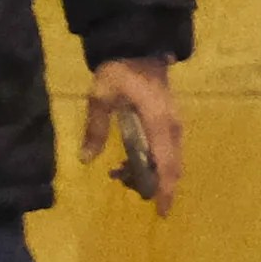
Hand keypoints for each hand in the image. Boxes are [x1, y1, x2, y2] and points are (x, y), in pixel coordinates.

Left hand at [83, 58, 185, 215]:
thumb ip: (95, 127)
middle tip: (121, 184)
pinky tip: (125, 162)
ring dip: (147, 173)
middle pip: (170, 168)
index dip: (165, 190)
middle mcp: (172, 128)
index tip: (162, 212)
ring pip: (169, 162)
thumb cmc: (120, 70)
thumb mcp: (101, 96)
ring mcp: (174, 126)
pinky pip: (165, 152)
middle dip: (151, 184)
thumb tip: (86, 159)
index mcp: (159, 123)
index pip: (167, 164)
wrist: (138, 49)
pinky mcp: (169, 124)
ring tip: (116, 172)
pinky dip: (150, 163)